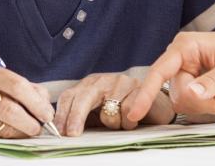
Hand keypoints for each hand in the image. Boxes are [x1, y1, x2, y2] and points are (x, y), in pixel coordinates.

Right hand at [0, 62, 53, 137]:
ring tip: (28, 130)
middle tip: (40, 127)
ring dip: (21, 132)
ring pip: (3, 126)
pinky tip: (10, 133)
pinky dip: (7, 137)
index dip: (36, 102)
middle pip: (10, 108)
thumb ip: (22, 88)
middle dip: (31, 121)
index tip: (47, 113)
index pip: (17, 85)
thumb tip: (45, 103)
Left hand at [54, 73, 175, 135]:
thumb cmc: (122, 112)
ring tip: (120, 123)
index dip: (62, 114)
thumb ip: (81, 118)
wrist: (154, 104)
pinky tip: (133, 120)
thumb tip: (62, 132)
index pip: (69, 96)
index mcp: (88, 85)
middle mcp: (102, 80)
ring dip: (113, 123)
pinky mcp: (138, 87)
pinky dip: (128, 122)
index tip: (60, 132)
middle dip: (76, 117)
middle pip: (83, 97)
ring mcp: (121, 81)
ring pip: (108, 110)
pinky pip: (127, 112)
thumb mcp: (97, 114)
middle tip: (73, 134)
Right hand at [127, 30, 214, 121]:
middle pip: (176, 94)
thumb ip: (212, 82)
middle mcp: (180, 59)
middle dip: (202, 102)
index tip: (135, 113)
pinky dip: (210, 106)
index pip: (159, 71)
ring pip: (184, 102)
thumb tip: (190, 94)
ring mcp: (184, 72)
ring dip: (208, 105)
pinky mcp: (190, 83)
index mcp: (185, 46)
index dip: (146, 93)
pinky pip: (192, 104)